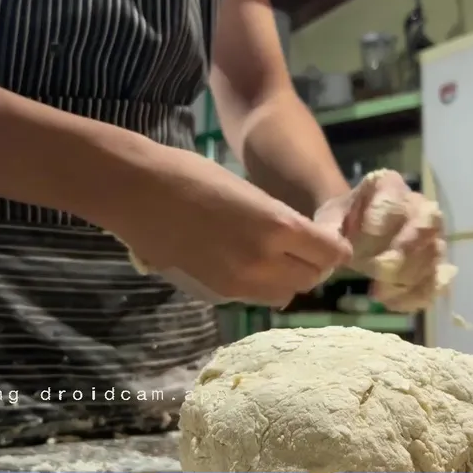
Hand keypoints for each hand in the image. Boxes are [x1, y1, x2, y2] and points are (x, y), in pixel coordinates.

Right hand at [108, 147, 352, 306]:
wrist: (138, 191)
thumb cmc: (193, 175)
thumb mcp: (251, 192)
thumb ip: (280, 220)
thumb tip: (304, 241)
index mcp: (277, 226)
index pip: (330, 253)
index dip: (334, 247)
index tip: (328, 239)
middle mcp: (264, 260)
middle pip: (311, 278)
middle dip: (314, 264)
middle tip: (303, 247)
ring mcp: (240, 280)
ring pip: (286, 293)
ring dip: (289, 278)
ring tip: (276, 256)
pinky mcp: (218, 290)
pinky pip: (258, 296)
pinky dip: (264, 284)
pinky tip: (249, 262)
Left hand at [313, 169, 454, 311]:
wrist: (356, 229)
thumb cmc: (343, 219)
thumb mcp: (329, 218)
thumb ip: (328, 229)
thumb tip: (333, 249)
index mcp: (390, 185)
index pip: (394, 201)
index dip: (379, 226)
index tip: (359, 247)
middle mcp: (418, 205)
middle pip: (427, 225)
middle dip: (404, 251)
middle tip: (377, 271)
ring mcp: (431, 235)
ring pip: (434, 253)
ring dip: (409, 277)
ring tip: (379, 293)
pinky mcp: (434, 262)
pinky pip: (437, 279)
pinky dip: (418, 295)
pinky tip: (393, 304)